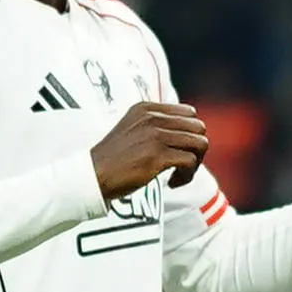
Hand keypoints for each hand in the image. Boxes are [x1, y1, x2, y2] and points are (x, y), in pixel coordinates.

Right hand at [89, 99, 211, 200]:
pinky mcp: (157, 156)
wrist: (92, 176)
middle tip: (182, 165)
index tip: (178, 150)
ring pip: (199, 143)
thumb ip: (155, 125)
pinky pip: (191, 161)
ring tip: (179, 175)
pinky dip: (187, 175)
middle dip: (196, 149)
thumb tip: (189, 133)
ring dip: (195, 163)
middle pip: (198, 127)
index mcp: (146, 109)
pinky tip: (172, 183)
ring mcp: (155, 136)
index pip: (189, 113)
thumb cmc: (113, 159)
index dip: (190, 133)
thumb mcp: (132, 130)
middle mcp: (152, 118)